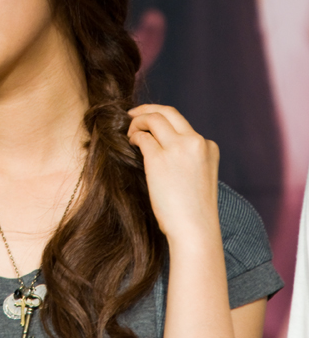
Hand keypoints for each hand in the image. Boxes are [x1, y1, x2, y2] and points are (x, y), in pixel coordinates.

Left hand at [127, 104, 219, 245]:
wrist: (194, 229)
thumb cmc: (193, 210)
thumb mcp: (199, 176)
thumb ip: (187, 158)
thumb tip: (161, 148)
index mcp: (208, 147)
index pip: (183, 124)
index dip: (163, 120)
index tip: (150, 123)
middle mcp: (196, 142)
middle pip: (168, 111)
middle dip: (147, 109)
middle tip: (132, 114)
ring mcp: (178, 148)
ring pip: (154, 118)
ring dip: (137, 121)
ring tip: (129, 131)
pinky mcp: (159, 158)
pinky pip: (143, 136)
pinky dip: (134, 135)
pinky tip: (130, 142)